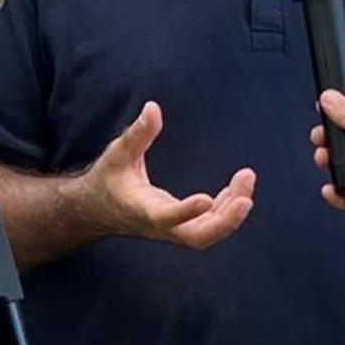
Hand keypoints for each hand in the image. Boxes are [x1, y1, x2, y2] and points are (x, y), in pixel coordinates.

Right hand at [75, 101, 254, 249]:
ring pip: (206, 234)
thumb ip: (137, 133)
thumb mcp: (117, 153)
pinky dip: (225, 211)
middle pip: (196, 237)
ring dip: (231, 213)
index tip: (207, 199)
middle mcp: (159, 226)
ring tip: (246, 180)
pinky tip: (236, 191)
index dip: (186, 211)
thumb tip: (153, 107)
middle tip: (246, 197)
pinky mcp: (179, 228)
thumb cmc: (108, 179)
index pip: (165, 217)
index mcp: (142, 209)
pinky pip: (207, 226)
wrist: (97, 210)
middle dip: (224, 221)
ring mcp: (171, 230)